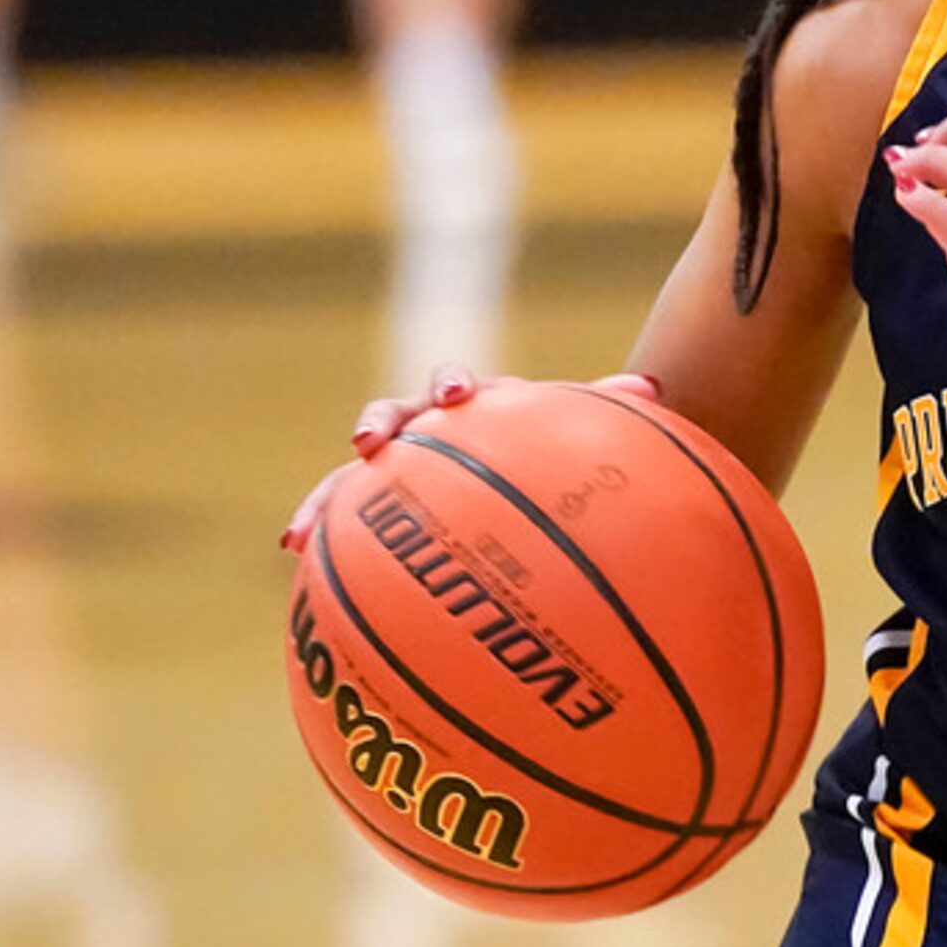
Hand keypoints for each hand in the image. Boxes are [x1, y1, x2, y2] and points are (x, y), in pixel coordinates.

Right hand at [277, 366, 661, 551]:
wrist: (523, 473)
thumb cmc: (549, 451)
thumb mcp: (572, 438)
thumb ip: (603, 414)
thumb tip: (653, 388)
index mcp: (472, 405)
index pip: (455, 384)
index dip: (453, 385)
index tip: (459, 397)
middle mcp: (427, 428)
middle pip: (393, 415)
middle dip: (379, 425)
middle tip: (370, 443)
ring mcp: (399, 468)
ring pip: (351, 477)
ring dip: (326, 499)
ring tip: (300, 534)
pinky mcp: (378, 511)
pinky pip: (345, 526)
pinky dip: (320, 540)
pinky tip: (294, 562)